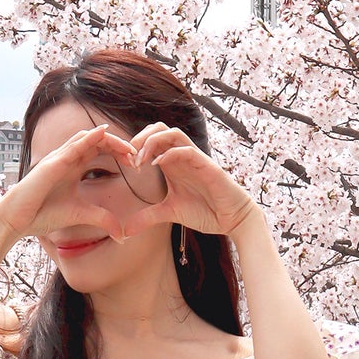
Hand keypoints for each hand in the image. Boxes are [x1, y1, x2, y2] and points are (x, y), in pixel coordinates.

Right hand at [0, 122, 137, 244]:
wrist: (17, 220)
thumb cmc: (43, 214)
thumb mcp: (81, 215)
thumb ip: (102, 219)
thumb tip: (122, 234)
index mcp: (74, 166)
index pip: (100, 150)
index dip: (119, 153)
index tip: (136, 165)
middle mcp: (68, 158)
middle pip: (98, 141)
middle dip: (119, 145)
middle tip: (137, 155)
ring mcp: (59, 158)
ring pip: (88, 138)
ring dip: (109, 140)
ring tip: (128, 147)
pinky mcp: (52, 164)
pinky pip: (73, 145)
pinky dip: (89, 137)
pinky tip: (103, 134)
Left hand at [119, 124, 258, 241]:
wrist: (232, 219)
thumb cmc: (205, 211)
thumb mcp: (170, 213)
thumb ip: (148, 217)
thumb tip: (126, 230)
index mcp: (172, 163)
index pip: (151, 139)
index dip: (134, 147)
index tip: (126, 165)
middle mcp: (182, 156)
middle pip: (159, 128)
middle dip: (140, 138)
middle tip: (129, 158)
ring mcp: (195, 159)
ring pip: (172, 133)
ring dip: (152, 142)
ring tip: (140, 160)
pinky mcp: (206, 166)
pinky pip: (187, 150)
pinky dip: (170, 153)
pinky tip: (157, 165)